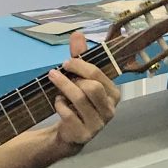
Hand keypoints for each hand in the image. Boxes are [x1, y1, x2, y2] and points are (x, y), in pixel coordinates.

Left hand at [48, 32, 121, 149]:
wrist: (71, 133)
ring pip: (79, 99)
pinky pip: (68, 114)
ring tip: (54, 83)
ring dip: (63, 88)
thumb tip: (77, 33)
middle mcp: (110, 110)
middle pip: (92, 87)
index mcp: (114, 94)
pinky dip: (59, 105)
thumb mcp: (79, 79)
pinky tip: (58, 103)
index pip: (99, 74)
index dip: (80, 65)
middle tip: (56, 74)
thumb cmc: (78, 102)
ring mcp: (98, 124)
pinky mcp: (84, 134)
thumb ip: (80, 57)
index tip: (65, 63)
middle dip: (71, 78)